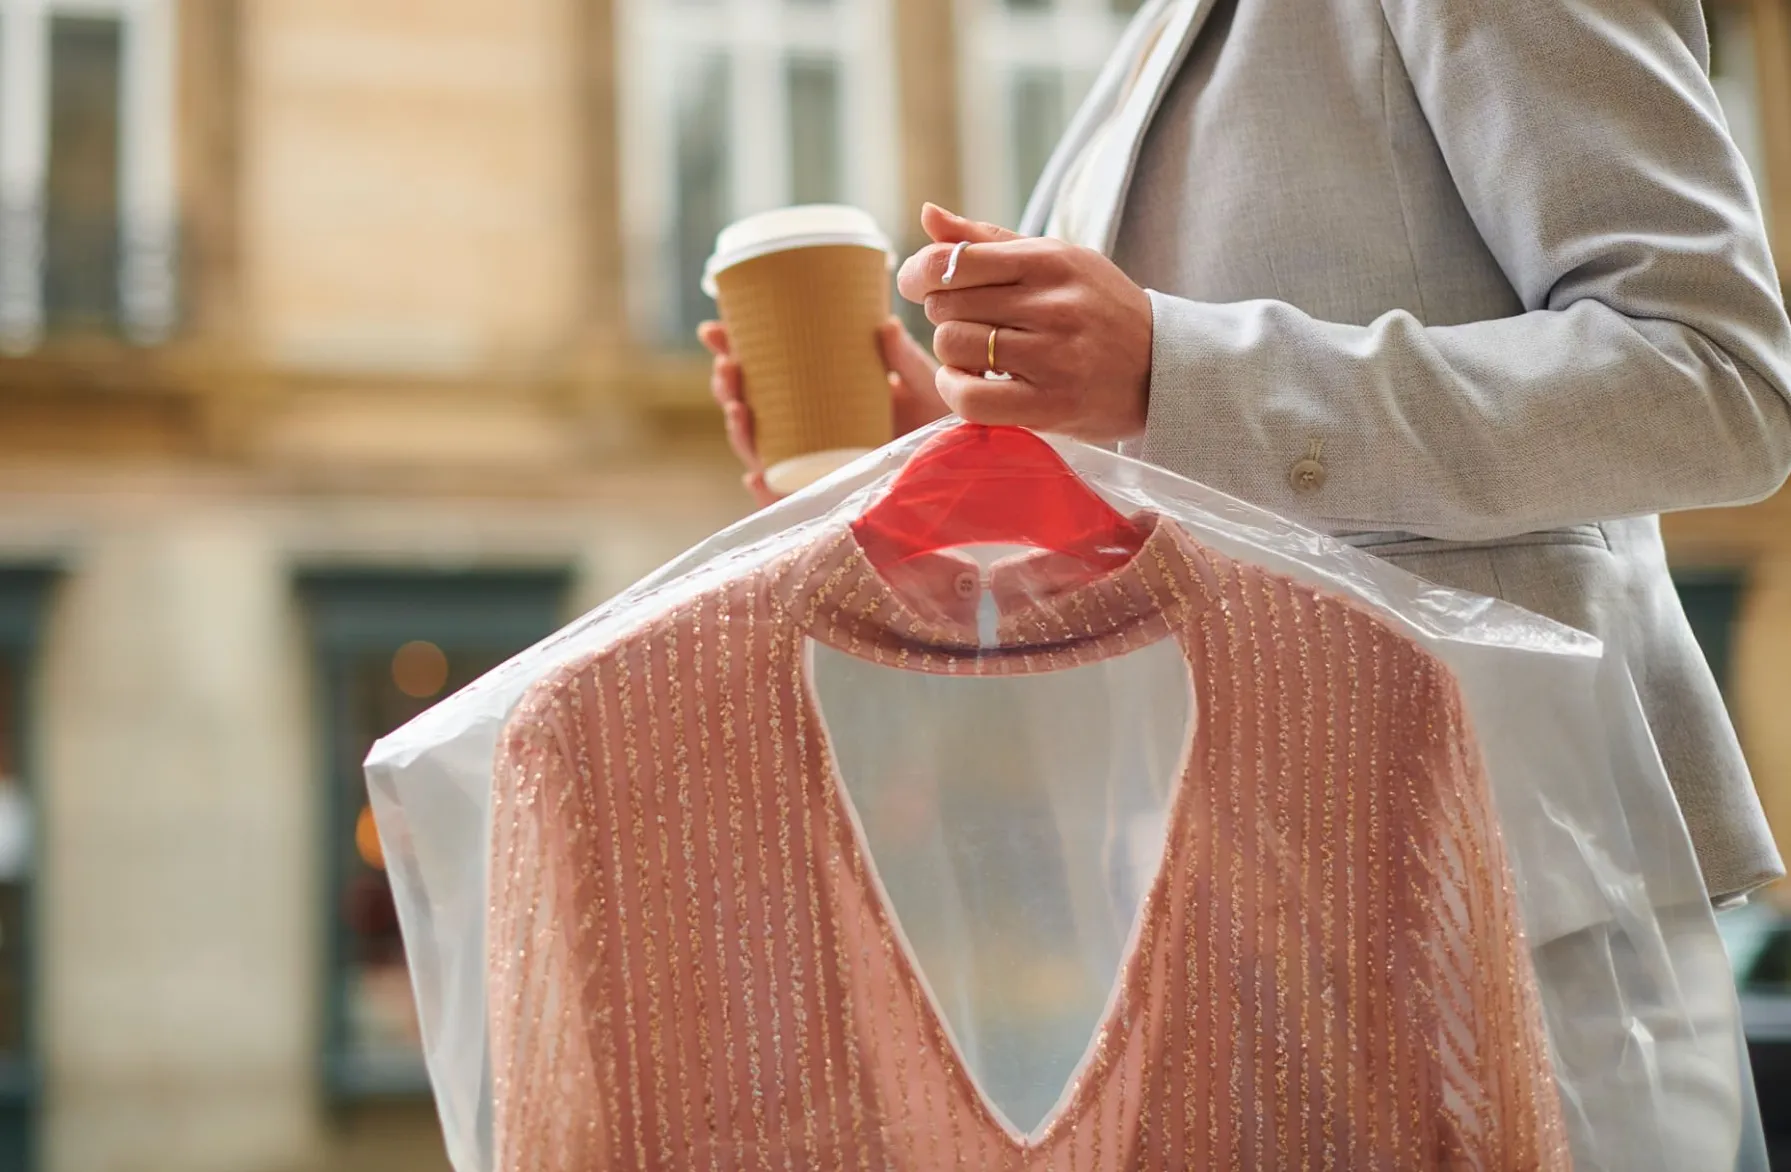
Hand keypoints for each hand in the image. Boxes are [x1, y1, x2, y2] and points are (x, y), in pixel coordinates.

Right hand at [699, 315, 949, 506]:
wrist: (962, 467)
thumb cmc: (940, 421)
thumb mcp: (924, 384)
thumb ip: (905, 359)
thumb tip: (884, 326)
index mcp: (822, 395)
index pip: (766, 371)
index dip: (734, 350)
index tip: (713, 329)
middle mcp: (811, 430)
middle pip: (752, 408)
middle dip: (727, 387)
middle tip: (727, 364)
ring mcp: (815, 465)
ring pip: (759, 450)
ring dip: (739, 430)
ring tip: (737, 406)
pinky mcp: (827, 497)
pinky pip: (786, 498)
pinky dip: (767, 489)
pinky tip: (758, 475)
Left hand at [897, 203, 1152, 442]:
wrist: (1164, 367)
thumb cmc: (1098, 309)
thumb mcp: (1055, 260)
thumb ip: (988, 240)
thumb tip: (927, 214)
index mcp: (1049, 260)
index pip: (953, 261)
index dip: (921, 274)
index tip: (921, 286)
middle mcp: (1052, 305)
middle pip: (946, 305)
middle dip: (945, 314)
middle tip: (971, 323)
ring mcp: (1052, 356)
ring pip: (953, 346)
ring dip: (951, 354)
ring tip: (977, 356)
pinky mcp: (1051, 404)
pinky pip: (970, 398)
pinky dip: (956, 391)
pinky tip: (972, 384)